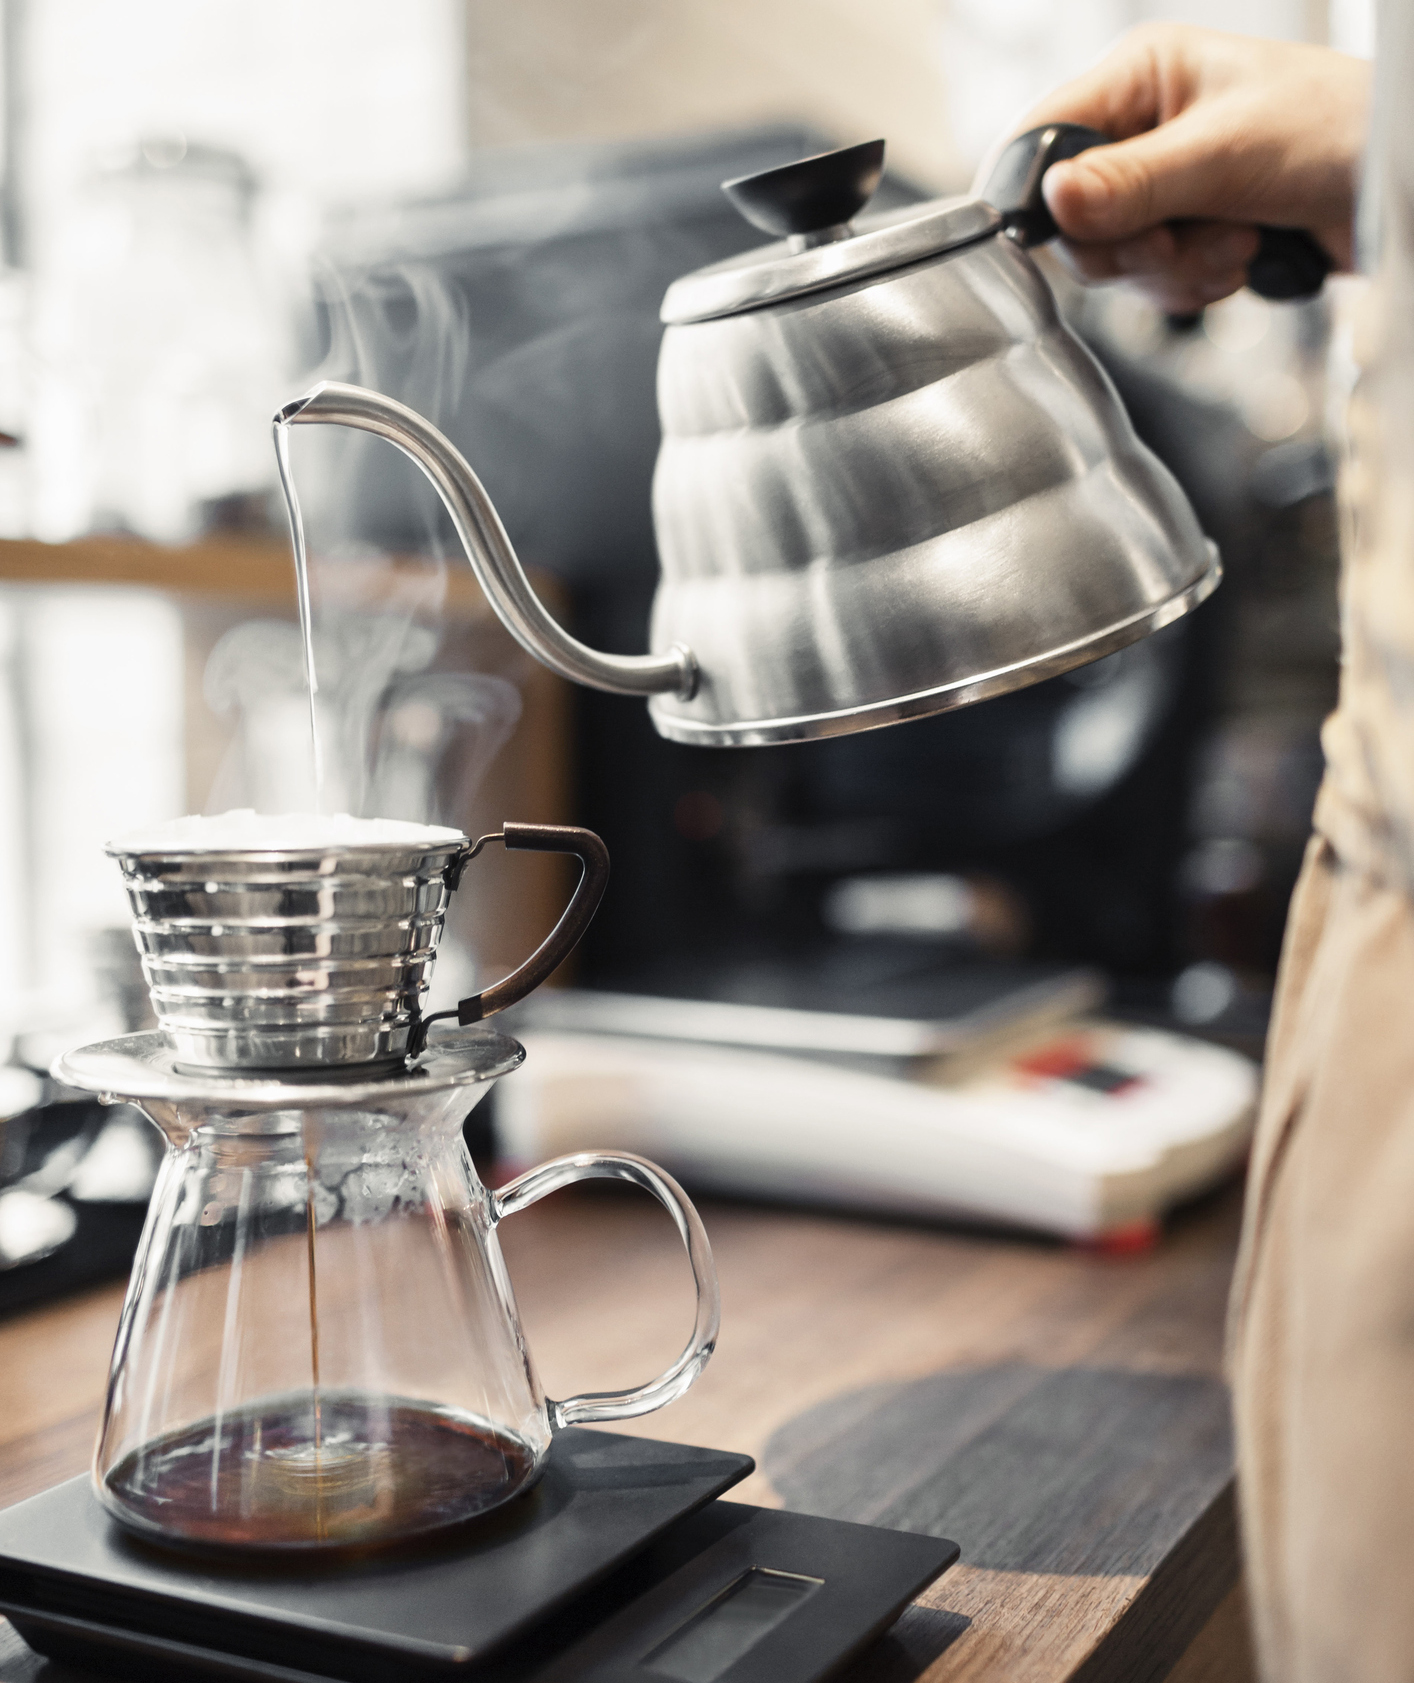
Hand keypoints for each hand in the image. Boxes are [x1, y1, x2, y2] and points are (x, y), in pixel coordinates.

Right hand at [997, 25, 1370, 313]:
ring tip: (1233, 242)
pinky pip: (1149, 282)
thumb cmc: (1340, 133)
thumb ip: (1131, 183)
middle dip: (1130, 246)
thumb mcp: (1225, 155)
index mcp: (1141, 77)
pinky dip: (1190, 284)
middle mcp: (1142, 128)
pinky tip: (1237, 258)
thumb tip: (1052, 200)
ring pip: (1112, 258)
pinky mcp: (1185, 230)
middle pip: (1072, 217)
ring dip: (1171, 270)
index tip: (1076, 230)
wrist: (1400, 187)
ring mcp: (1161, 184)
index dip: (1043, 194)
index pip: (1043, 135)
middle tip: (1181, 238)